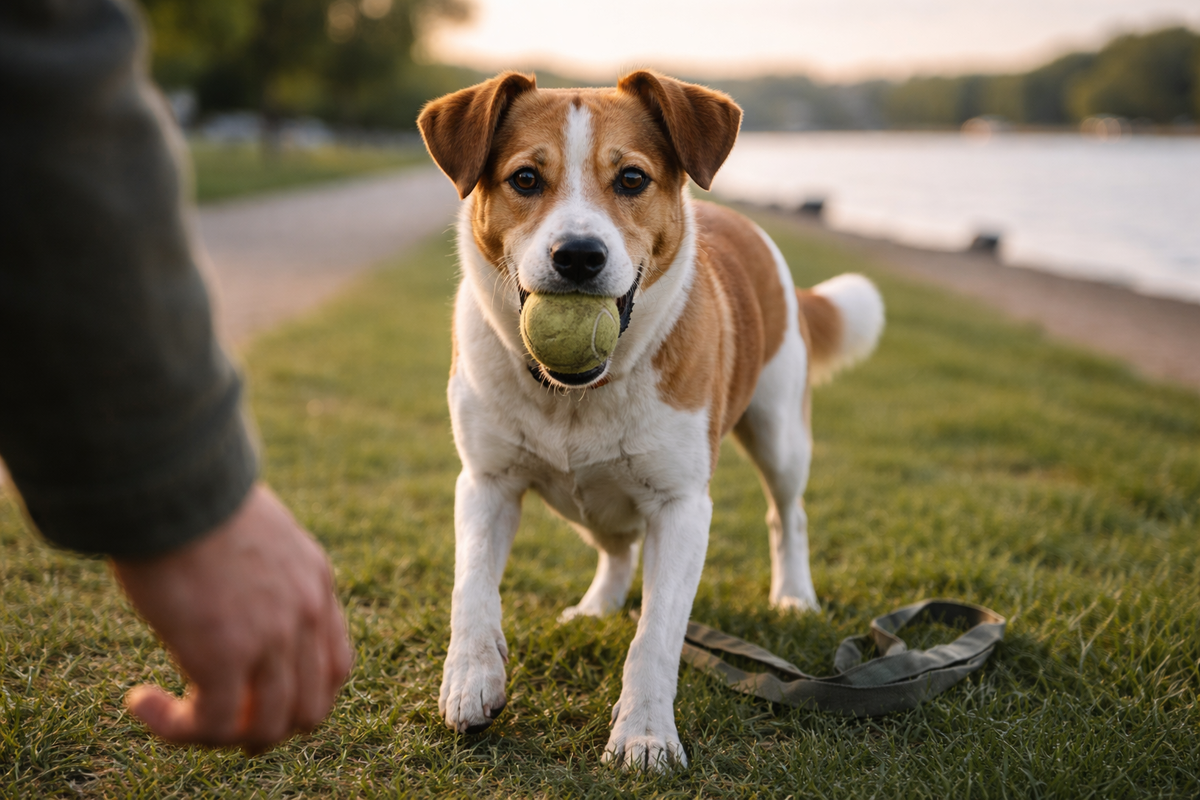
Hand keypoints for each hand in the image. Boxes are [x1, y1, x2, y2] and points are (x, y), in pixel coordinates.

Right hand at [111, 484, 352, 752]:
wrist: (171, 483)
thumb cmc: (194, 496)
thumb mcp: (255, 530)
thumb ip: (261, 568)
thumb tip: (232, 586)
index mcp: (315, 581)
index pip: (335, 666)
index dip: (299, 696)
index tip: (255, 697)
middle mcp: (304, 613)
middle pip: (311, 709)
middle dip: (266, 729)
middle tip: (218, 721)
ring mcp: (271, 637)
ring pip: (266, 730)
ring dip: (217, 736)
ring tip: (172, 717)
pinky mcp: (224, 655)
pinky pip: (213, 725)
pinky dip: (177, 730)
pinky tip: (141, 703)